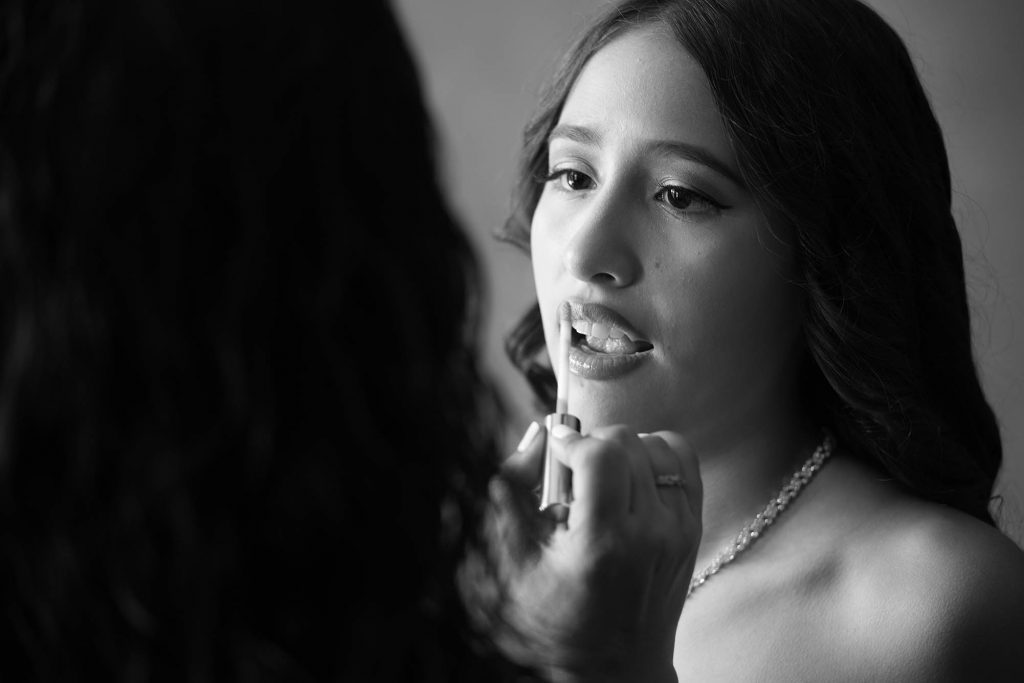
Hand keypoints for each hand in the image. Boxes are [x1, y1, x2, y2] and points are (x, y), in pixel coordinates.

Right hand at [463, 422, 701, 682]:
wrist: (618, 666)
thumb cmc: (559, 619)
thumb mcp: (516, 563)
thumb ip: (513, 492)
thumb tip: (538, 437)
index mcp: (604, 543)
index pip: (600, 456)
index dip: (570, 440)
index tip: (553, 447)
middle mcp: (650, 533)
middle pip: (626, 442)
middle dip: (591, 444)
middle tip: (572, 473)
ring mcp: (678, 528)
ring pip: (654, 444)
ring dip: (622, 448)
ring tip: (602, 478)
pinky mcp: (693, 526)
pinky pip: (681, 458)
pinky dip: (655, 453)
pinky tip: (632, 476)